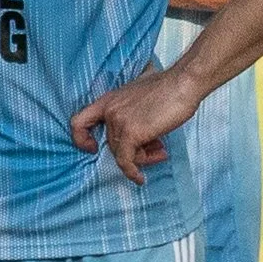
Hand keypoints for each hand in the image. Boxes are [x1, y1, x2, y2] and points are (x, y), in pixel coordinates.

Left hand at [71, 66, 200, 184]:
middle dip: (133, 150)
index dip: (82, 138)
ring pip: (122, 152)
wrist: (183, 83)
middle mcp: (109, 111)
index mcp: (108, 100)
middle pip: (112, 143)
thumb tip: (140, 130)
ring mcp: (118, 121)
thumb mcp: (139, 96)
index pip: (79, 122)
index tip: (94, 147)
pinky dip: (132, 172)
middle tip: (154, 150)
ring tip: (160, 153)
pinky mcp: (132, 132)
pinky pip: (126, 160)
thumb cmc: (168, 88)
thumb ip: (132, 110)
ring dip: (142, 158)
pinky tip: (139, 178)